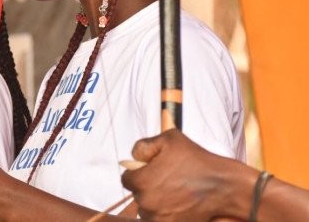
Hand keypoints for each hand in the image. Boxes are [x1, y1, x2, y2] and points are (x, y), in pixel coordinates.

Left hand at [121, 129, 256, 220]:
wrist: (224, 187)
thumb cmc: (197, 161)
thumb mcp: (169, 139)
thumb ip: (143, 146)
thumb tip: (133, 157)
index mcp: (142, 181)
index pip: (126, 180)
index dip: (137, 173)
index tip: (151, 171)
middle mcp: (147, 203)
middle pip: (137, 195)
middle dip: (148, 187)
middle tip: (167, 180)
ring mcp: (159, 218)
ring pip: (147, 210)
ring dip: (155, 202)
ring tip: (175, 192)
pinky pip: (159, 220)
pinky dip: (165, 214)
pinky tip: (179, 203)